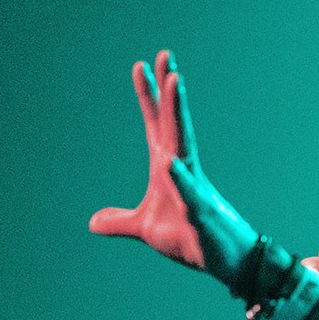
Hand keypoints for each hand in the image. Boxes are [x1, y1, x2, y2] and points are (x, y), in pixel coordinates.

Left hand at [89, 50, 256, 287]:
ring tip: (176, 83)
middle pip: (173, 124)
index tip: (141, 65)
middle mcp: (183, 171)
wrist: (226, 263)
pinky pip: (189, 195)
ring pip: (184, 146)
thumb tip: (93, 221)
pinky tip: (169, 163)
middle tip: (166, 56)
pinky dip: (179, 180)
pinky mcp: (200, 215)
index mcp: (168, 169)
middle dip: (169, 91)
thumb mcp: (147, 229)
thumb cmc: (191, 240)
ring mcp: (194, 190)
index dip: (149, 97)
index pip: (156, 126)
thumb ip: (120, 221)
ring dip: (178, 115)